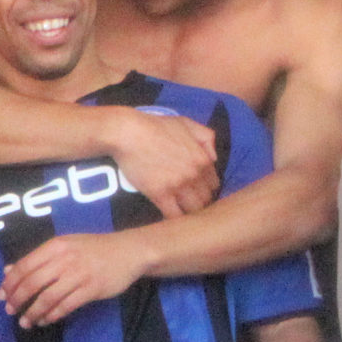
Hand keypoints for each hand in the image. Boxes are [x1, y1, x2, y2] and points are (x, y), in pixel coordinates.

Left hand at [0, 231, 150, 328]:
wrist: (128, 251)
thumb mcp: (64, 245)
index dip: (9, 282)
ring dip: (33, 312)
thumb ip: (38, 258)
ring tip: (25, 322)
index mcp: (54, 246)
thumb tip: (8, 270)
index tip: (2, 296)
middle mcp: (64, 259)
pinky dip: (53, 316)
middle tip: (10, 311)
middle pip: (33, 283)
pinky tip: (45, 321)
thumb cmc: (92, 248)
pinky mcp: (92, 290)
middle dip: (18, 300)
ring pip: (48, 298)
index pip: (24, 265)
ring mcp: (79, 275)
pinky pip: (66, 306)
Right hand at [100, 107, 220, 216]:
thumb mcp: (185, 123)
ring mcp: (178, 185)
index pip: (214, 185)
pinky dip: (174, 219)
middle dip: (198, 203)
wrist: (127, 132)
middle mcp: (194, 174)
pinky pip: (174, 215)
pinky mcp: (160, 194)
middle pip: (206, 200)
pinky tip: (168, 218)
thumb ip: (206, 137)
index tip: (195, 191)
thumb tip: (214, 157)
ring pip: (193, 210)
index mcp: (203, 159)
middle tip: (187, 203)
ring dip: (188, 212)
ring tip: (179, 212)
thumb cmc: (154, 126)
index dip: (204, 189)